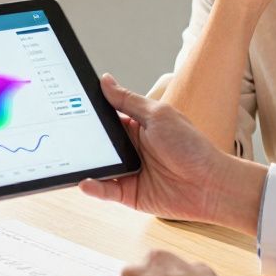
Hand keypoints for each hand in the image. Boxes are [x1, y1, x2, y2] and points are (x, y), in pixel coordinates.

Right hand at [79, 75, 267, 233]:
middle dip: (83, 139)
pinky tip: (85, 181)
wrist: (211, 184)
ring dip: (86, 163)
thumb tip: (105, 80)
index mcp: (137, 127)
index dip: (90, 113)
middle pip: (99, 143)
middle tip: (64, 134)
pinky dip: (94, 187)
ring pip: (99, 166)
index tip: (69, 106)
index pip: (107, 118)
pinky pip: (106, 191)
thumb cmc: (192, 146)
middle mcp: (131, 149)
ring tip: (70, 158)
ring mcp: (129, 171)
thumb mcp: (159, 116)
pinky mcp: (130, 194)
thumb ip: (128, 101)